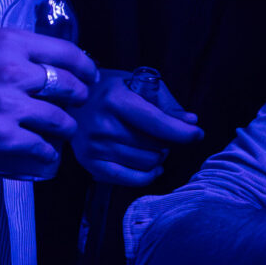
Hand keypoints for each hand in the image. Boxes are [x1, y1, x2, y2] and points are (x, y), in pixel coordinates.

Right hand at [0, 28, 93, 175]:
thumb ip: (9, 53)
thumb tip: (42, 62)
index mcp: (7, 43)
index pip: (66, 52)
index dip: (85, 68)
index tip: (88, 77)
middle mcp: (11, 70)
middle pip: (70, 86)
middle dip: (79, 99)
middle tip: (76, 106)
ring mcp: (7, 105)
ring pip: (61, 120)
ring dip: (66, 129)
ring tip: (61, 132)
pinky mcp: (0, 137)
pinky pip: (41, 147)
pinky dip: (47, 154)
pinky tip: (45, 154)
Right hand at [71, 69, 203, 186]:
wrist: (68, 100)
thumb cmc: (110, 91)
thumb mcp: (138, 84)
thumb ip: (166, 104)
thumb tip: (191, 123)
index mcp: (115, 100)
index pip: (158, 124)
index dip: (183, 133)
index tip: (197, 134)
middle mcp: (102, 125)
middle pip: (156, 146)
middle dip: (169, 142)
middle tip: (165, 134)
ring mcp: (94, 147)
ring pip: (148, 164)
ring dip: (158, 157)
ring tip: (151, 145)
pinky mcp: (89, 164)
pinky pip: (131, 179)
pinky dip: (148, 175)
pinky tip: (152, 167)